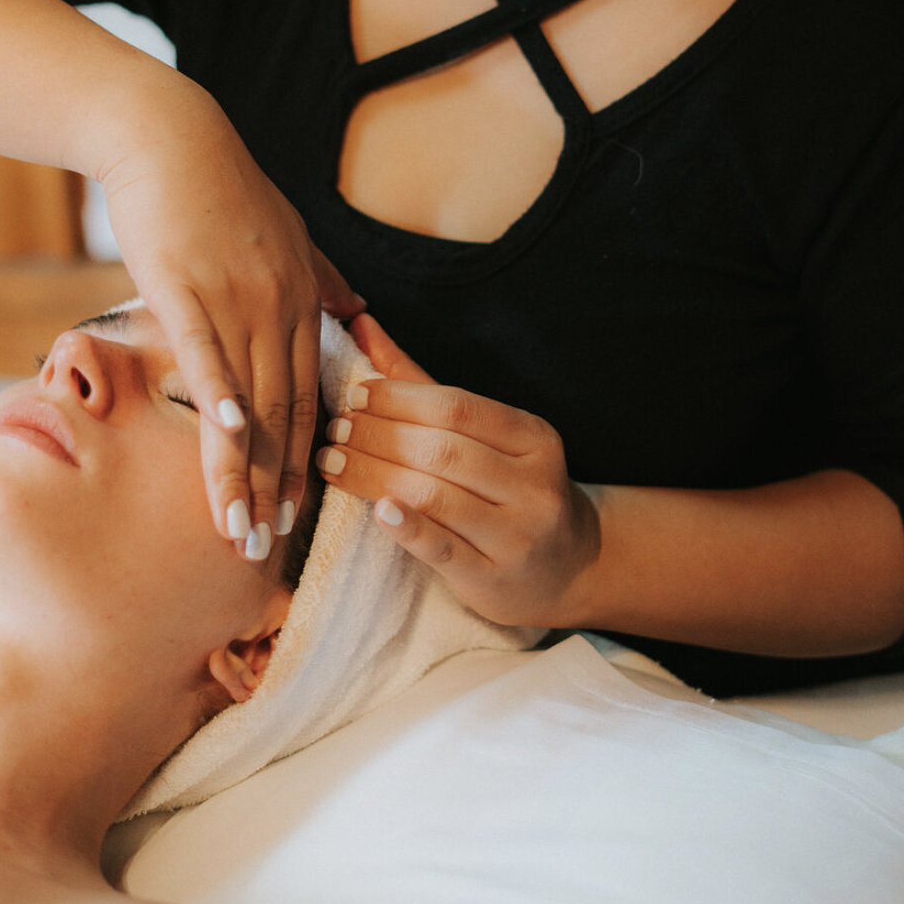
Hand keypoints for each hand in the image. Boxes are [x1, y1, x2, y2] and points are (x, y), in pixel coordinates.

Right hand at [97, 75, 362, 555]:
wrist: (170, 139)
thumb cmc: (220, 187)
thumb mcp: (288, 232)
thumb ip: (321, 278)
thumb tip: (356, 306)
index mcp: (301, 299)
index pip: (310, 395)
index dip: (306, 456)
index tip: (302, 509)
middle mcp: (278, 307)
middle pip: (286, 411)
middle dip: (278, 484)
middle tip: (270, 546)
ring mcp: (235, 300)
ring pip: (247, 400)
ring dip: (243, 469)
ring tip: (239, 529)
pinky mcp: (186, 290)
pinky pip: (208, 356)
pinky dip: (218, 402)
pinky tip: (225, 444)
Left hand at [317, 313, 599, 627]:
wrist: (570, 567)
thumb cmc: (511, 488)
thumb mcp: (483, 434)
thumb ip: (419, 382)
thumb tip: (361, 323)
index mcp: (534, 437)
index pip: (457, 407)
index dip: (399, 398)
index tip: (354, 396)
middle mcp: (534, 484)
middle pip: (442, 449)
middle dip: (379, 436)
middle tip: (335, 430)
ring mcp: (518, 535)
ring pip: (436, 495)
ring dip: (374, 475)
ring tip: (334, 462)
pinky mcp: (495, 579)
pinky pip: (444, 550)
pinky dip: (408, 528)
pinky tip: (375, 510)